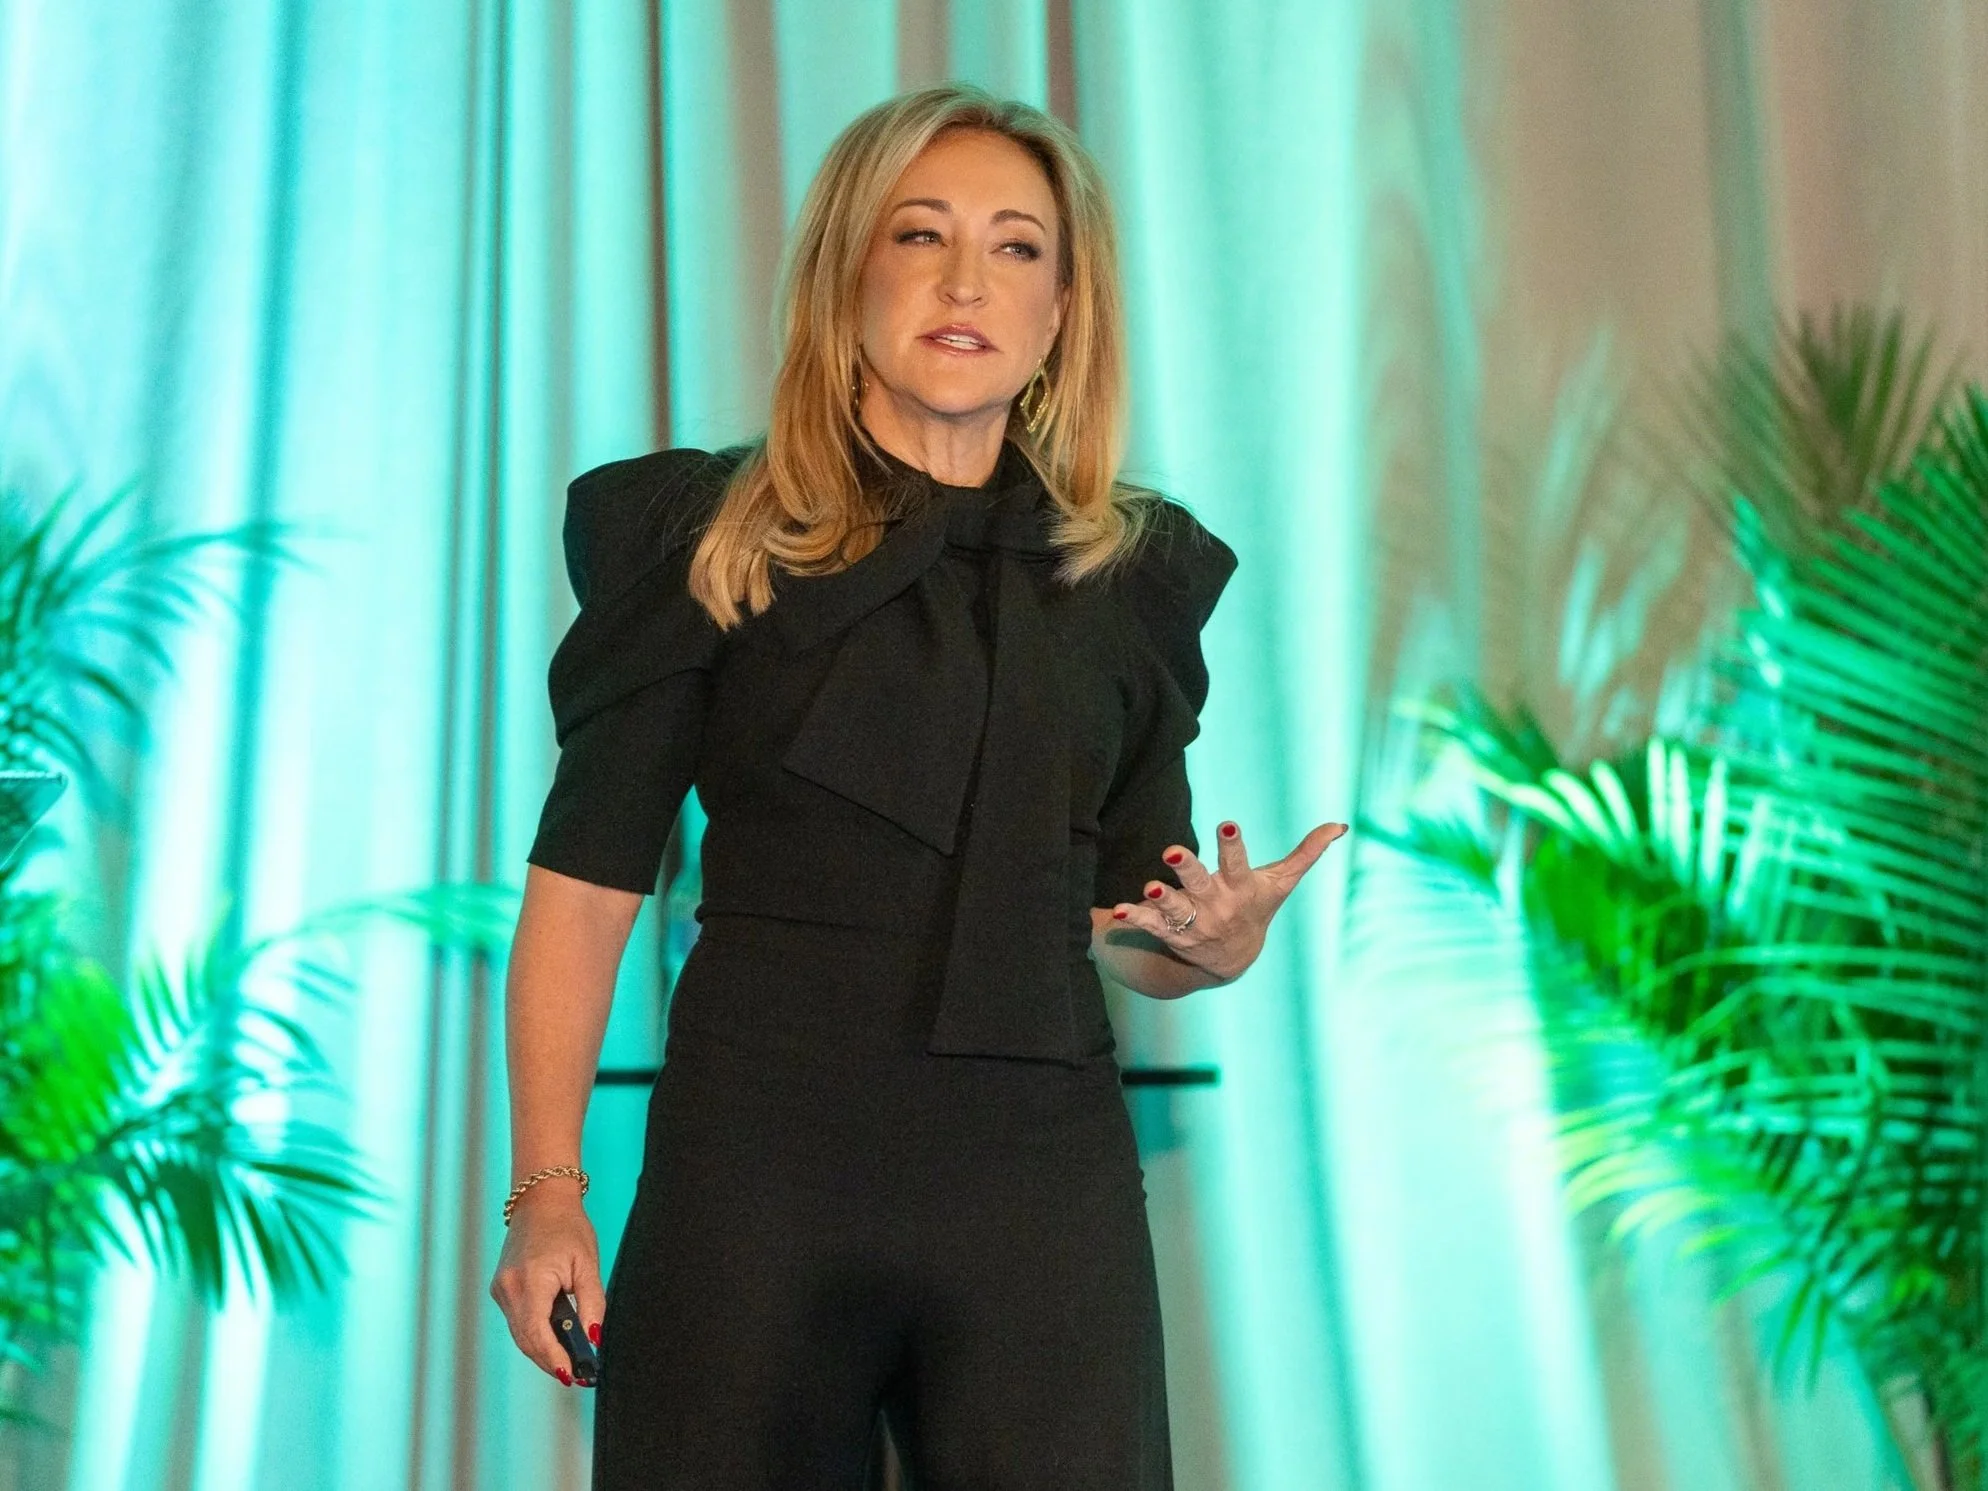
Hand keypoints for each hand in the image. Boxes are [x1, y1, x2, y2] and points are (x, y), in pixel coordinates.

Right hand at [488, 1183, 603, 1387]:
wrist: (540, 1200)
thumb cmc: (568, 1227)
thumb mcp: (587, 1265)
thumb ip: (592, 1304)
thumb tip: (595, 1339)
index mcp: (530, 1280)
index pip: (537, 1333)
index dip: (553, 1358)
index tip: (571, 1375)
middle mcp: (508, 1288)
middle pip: (526, 1339)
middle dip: (550, 1360)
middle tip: (576, 1375)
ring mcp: (500, 1289)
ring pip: (520, 1334)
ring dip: (542, 1350)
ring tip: (569, 1363)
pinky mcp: (501, 1289)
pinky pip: (517, 1321)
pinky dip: (534, 1334)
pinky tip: (553, 1341)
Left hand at [1107, 819, 1346, 982]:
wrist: (1233, 960)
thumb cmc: (1256, 906)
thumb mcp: (1280, 882)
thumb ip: (1306, 852)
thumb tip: (1340, 825)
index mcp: (1241, 887)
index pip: (1237, 862)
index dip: (1232, 844)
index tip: (1226, 824)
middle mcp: (1216, 904)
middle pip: (1200, 882)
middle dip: (1187, 868)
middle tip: (1172, 852)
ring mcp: (1193, 921)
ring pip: (1175, 907)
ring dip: (1161, 897)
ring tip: (1150, 886)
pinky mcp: (1171, 932)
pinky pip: (1151, 925)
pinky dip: (1135, 919)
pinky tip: (1118, 912)